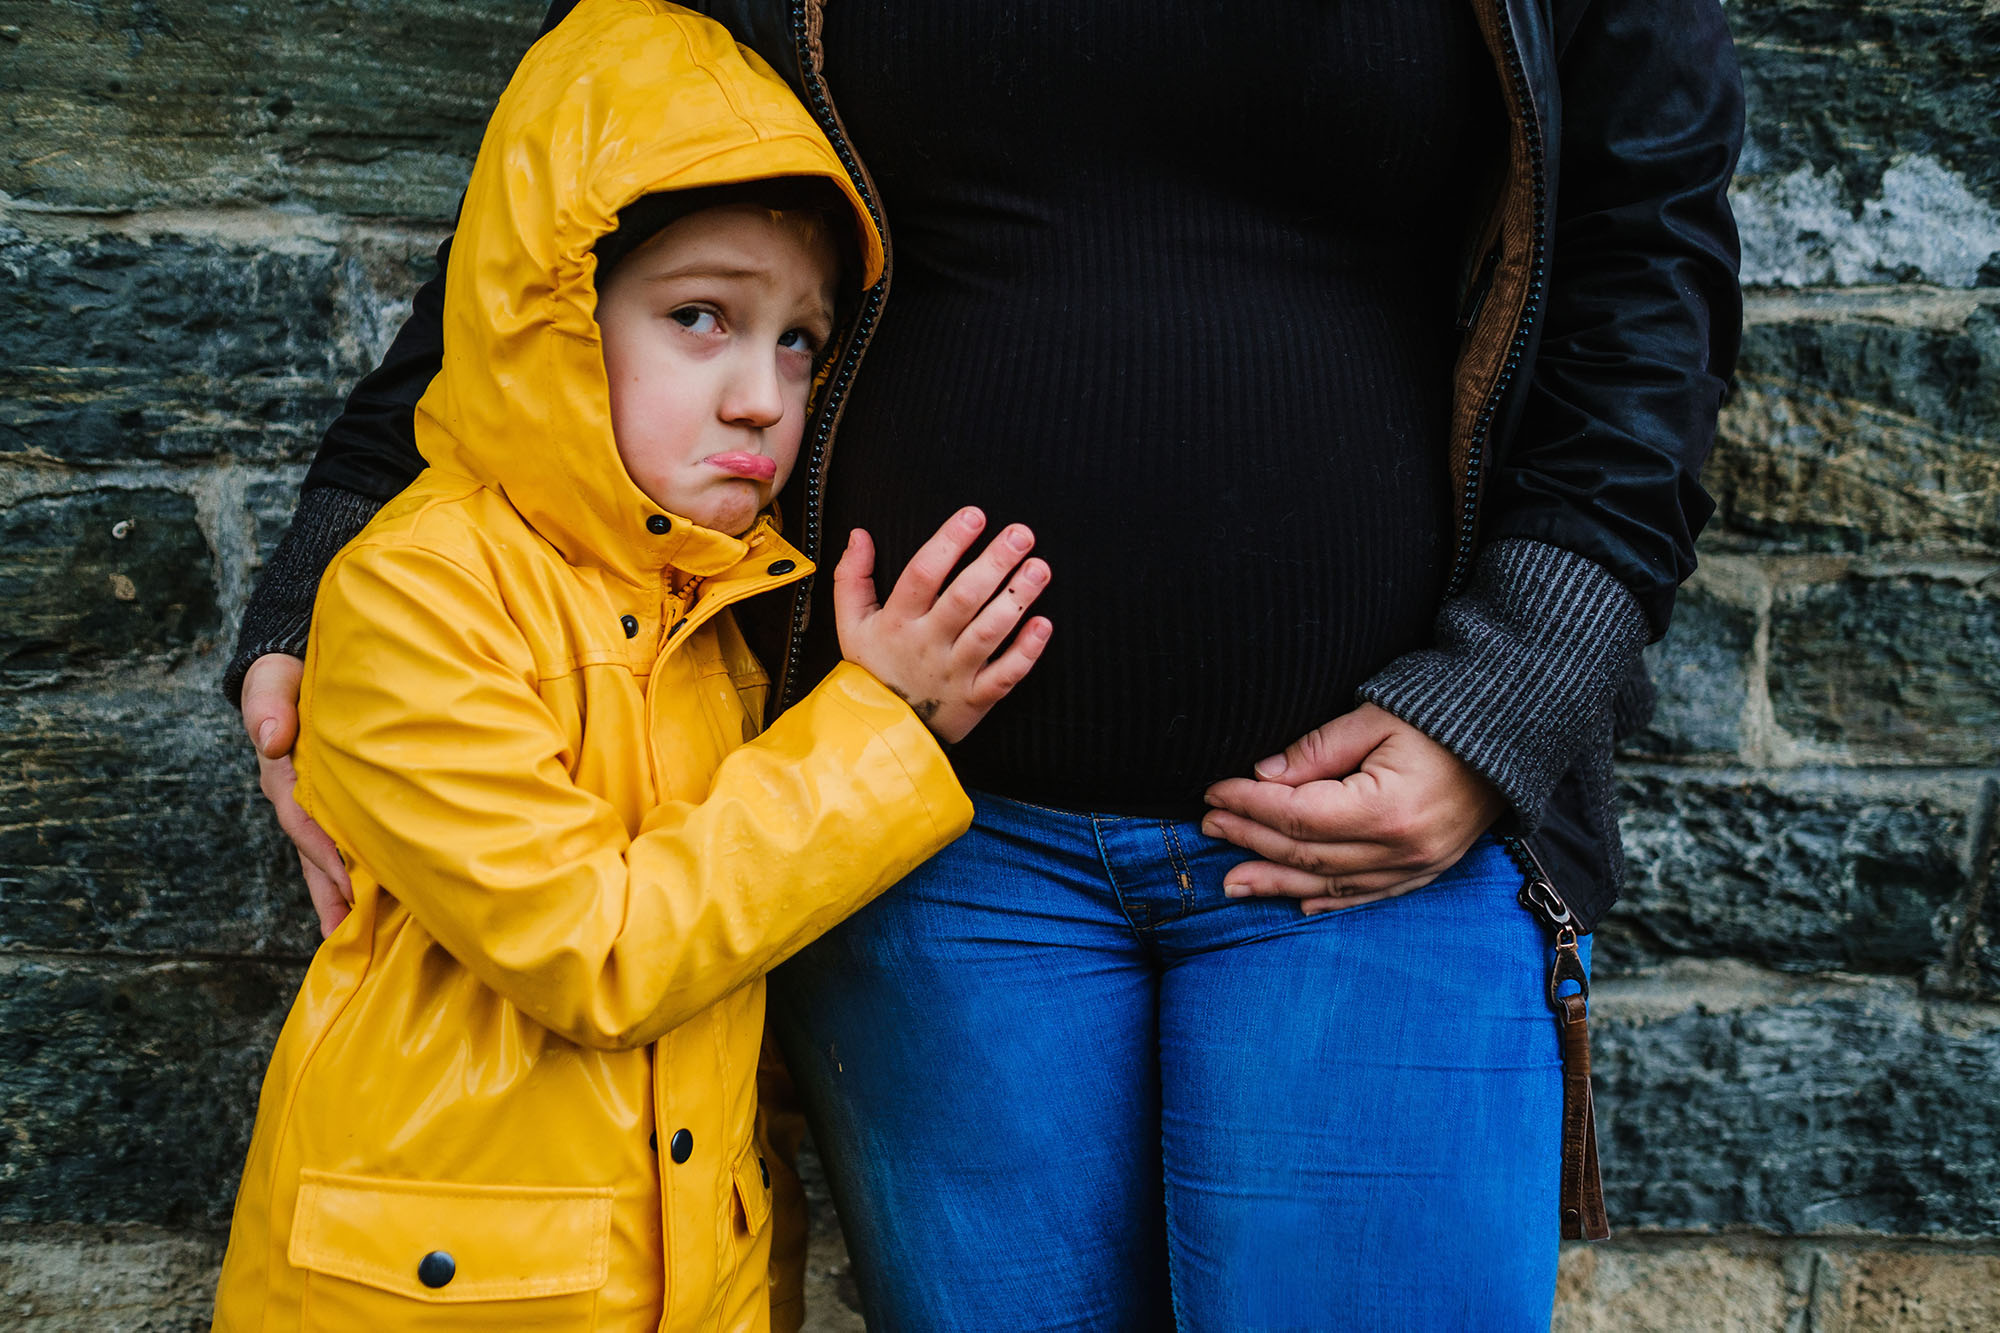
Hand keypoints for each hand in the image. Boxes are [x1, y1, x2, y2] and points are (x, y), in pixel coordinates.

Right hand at [241, 653, 352, 936]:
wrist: (297, 665)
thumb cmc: (288, 673)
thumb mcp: (271, 679)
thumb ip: (268, 703)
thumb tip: (272, 739)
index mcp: (283, 771)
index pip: (305, 818)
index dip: (326, 850)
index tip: (349, 881)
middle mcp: (296, 795)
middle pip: (313, 851)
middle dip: (331, 890)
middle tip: (350, 931)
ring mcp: (314, 803)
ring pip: (325, 856)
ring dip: (339, 894)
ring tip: (354, 935)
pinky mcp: (333, 803)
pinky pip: (342, 843)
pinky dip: (352, 874)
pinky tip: (370, 904)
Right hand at [832, 507, 1051, 743]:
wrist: (881, 734)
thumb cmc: (872, 671)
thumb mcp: (850, 625)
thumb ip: (853, 578)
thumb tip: (859, 535)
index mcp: (898, 621)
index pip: (923, 574)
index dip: (948, 542)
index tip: (974, 515)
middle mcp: (928, 644)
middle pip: (963, 598)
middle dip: (994, 562)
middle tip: (1021, 534)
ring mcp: (955, 672)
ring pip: (989, 632)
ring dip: (1017, 598)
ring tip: (1039, 568)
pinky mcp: (976, 698)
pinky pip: (1005, 675)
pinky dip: (1026, 652)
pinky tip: (1044, 624)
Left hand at [1200, 703, 1505, 912]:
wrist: (1516, 730)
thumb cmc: (1443, 714)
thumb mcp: (1374, 717)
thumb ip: (1317, 749)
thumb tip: (1263, 775)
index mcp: (1386, 808)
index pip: (1296, 814)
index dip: (1248, 803)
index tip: (1213, 790)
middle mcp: (1401, 848)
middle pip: (1306, 853)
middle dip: (1251, 839)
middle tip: (1209, 826)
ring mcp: (1418, 865)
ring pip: (1331, 883)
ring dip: (1277, 881)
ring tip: (1232, 881)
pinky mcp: (1429, 869)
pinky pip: (1369, 894)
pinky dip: (1329, 898)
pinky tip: (1298, 900)